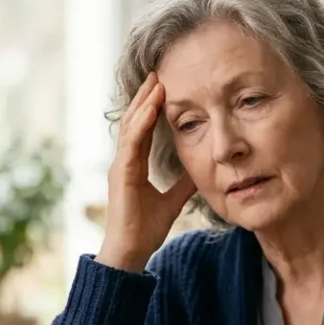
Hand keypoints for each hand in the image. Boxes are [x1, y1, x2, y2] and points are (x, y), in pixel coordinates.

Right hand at [96, 72, 197, 272]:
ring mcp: (120, 166)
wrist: (131, 252)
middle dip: (146, 96)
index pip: (143, 128)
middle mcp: (124, 161)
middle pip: (135, 120)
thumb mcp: (172, 200)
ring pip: (132, 126)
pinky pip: (131, 144)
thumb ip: (184, 183)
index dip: (152, 107)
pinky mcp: (121, 175)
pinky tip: (151, 110)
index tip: (164, 86)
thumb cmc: (145, 229)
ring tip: (156, 82)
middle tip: (158, 72)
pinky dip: (141, 125)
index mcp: (134, 164)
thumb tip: (203, 169)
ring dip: (144, 103)